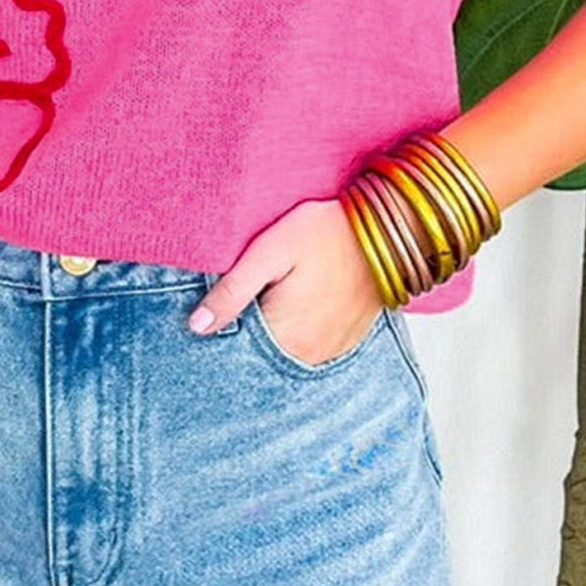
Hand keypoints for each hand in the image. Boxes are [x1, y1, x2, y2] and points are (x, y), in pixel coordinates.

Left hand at [188, 197, 386, 365]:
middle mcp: (309, 354)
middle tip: (242, 303)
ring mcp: (331, 351)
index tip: (212, 318)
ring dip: (271, 337)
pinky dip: (295, 336)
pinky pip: (309, 349)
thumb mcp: (270, 251)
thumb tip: (198, 327)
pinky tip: (291, 309)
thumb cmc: (326, 231)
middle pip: (260, 356)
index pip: (237, 354)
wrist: (387, 228)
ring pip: (284, 355)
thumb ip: (233, 291)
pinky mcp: (346, 341)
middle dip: (245, 337)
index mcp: (285, 335)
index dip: (221, 336)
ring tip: (268, 303)